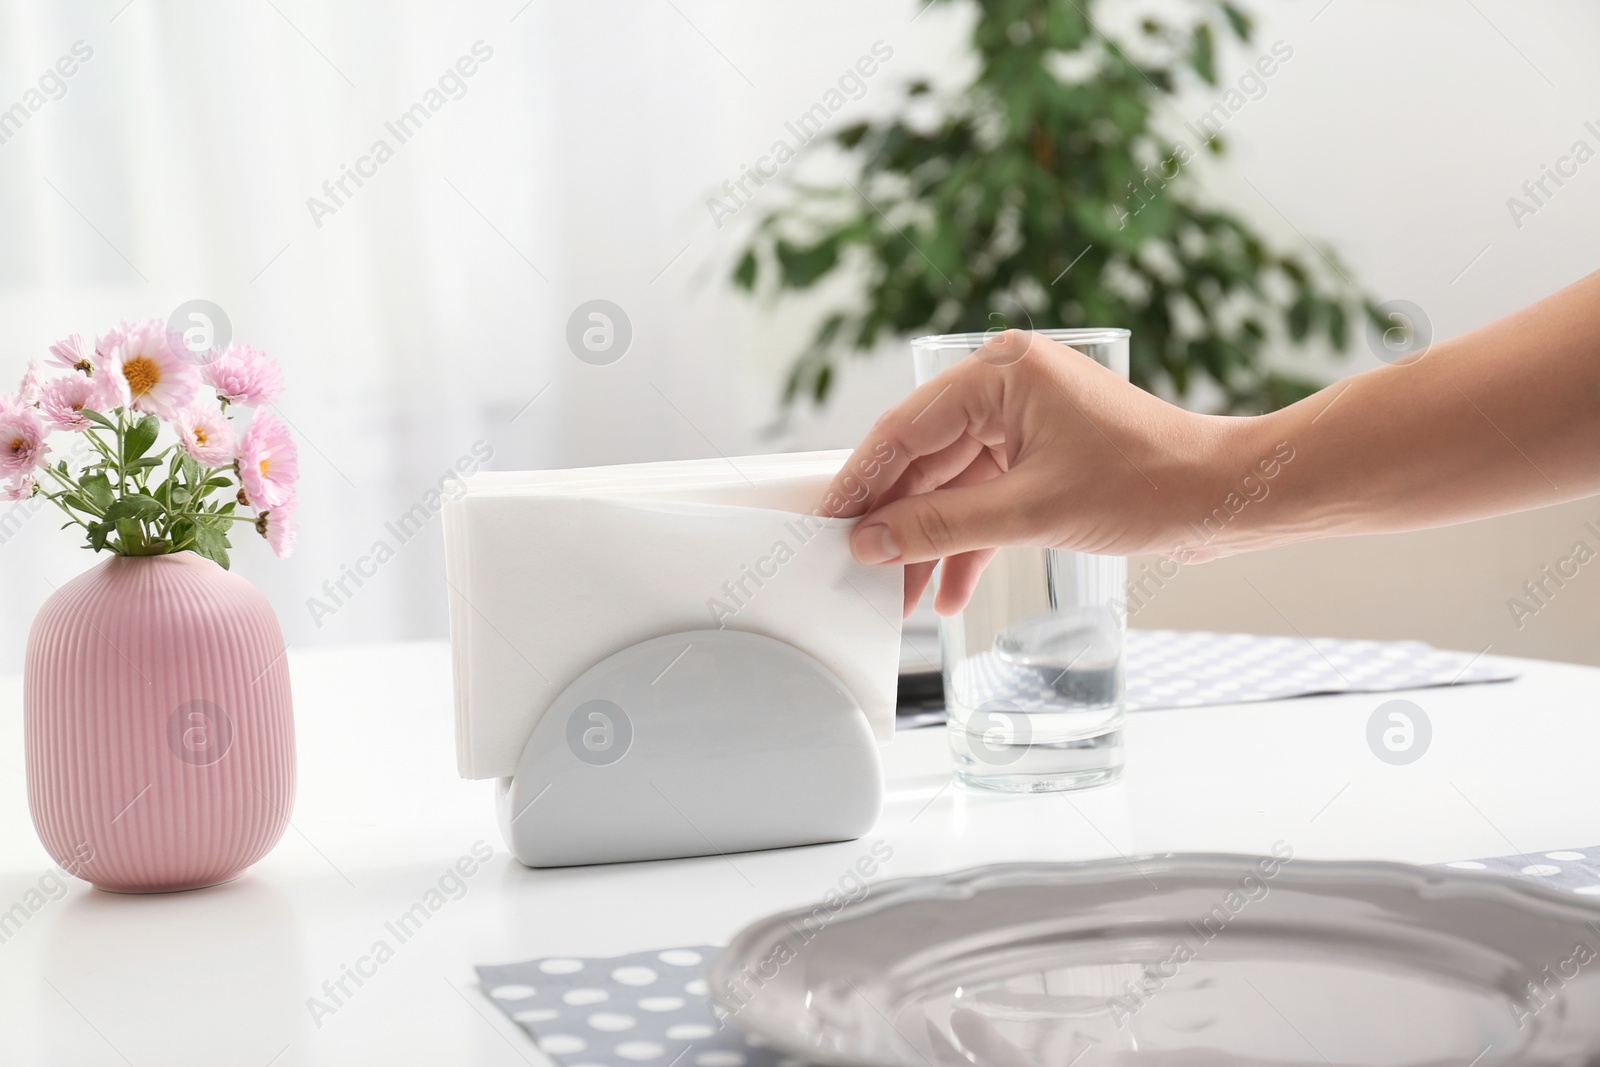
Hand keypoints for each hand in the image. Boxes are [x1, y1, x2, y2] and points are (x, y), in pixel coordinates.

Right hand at [823, 330, 1243, 615]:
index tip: (828, 523)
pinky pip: (986, 499)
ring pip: (952, 486)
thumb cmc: (1149, 484)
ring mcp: (1024, 423)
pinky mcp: (1041, 458)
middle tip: (859, 570)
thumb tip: (872, 541)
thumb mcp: (1031, 512)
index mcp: (1001, 373)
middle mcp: (1007, 388)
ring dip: (930, 542)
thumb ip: (942, 526)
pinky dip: (969, 543)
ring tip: (902, 597)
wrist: (1227, 498)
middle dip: (897, 523)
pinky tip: (950, 591)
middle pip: (924, 460)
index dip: (862, 481)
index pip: (905, 429)